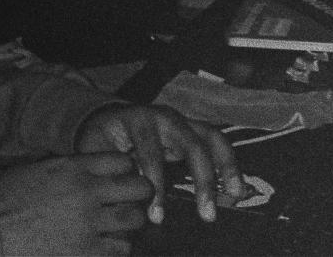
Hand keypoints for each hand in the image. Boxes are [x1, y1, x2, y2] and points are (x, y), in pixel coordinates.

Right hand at [0, 153, 151, 255]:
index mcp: (72, 168)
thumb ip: (66, 168)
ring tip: (118, 226)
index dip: (126, 171)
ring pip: (135, 220)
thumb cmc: (4, 199)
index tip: (121, 179)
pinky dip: (117, 247)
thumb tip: (87, 169)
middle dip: (139, 195)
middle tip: (130, 202)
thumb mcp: (34, 170)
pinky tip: (104, 244)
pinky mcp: (87, 251)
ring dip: (129, 223)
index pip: (122, 162)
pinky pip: (122, 248)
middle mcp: (86, 192)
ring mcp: (89, 223)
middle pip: (139, 188)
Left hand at [77, 104, 242, 224]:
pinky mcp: (194, 128)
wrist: (108, 119)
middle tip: (207, 213)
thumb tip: (129, 206)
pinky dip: (229, 164)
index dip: (156, 187)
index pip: (150, 154)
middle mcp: (164, 116)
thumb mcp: (96, 153)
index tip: (157, 216)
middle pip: (191, 143)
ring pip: (212, 137)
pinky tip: (236, 188)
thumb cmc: (102, 140)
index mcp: (136, 120)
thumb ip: (111, 174)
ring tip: (235, 196)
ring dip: (226, 167)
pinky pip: (218, 142)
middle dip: (202, 180)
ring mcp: (183, 120)